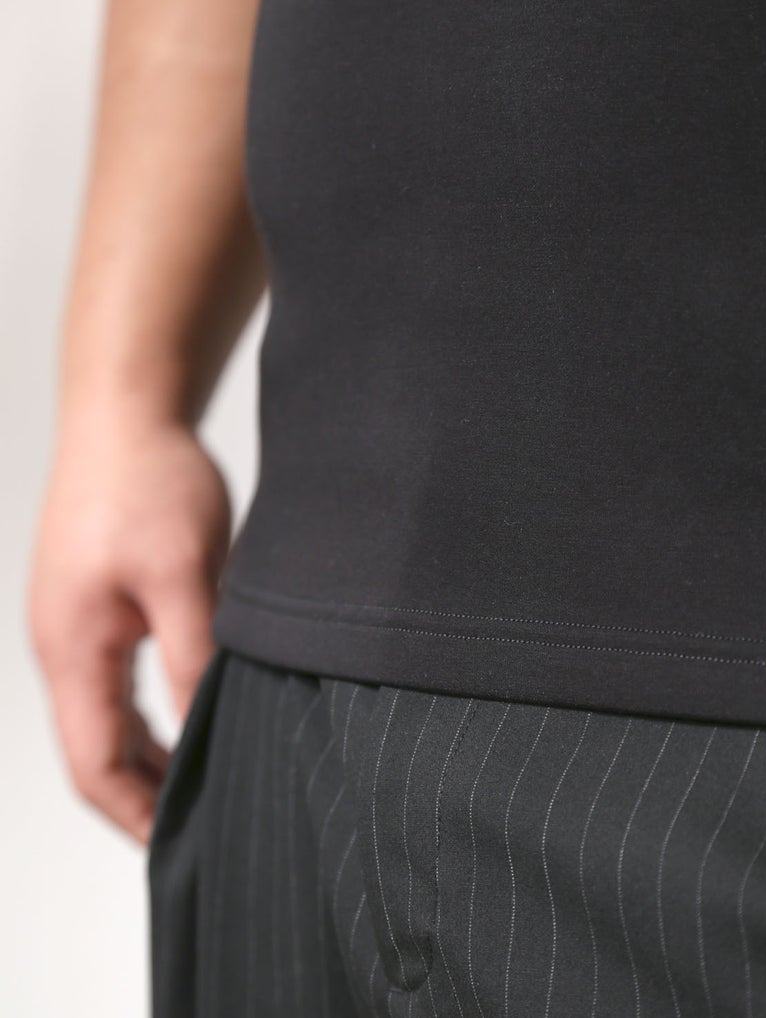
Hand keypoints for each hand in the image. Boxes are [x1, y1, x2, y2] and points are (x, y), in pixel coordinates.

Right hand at [26, 417, 231, 844]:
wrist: (127, 412)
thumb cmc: (150, 483)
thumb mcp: (186, 578)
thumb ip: (194, 659)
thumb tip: (210, 731)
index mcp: (75, 650)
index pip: (94, 765)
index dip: (136, 814)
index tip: (180, 844)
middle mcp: (65, 644)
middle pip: (95, 748)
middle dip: (143, 792)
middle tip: (201, 820)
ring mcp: (76, 621)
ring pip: (106, 714)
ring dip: (148, 752)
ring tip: (197, 779)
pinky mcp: (97, 598)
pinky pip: (115, 676)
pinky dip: (146, 710)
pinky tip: (186, 711)